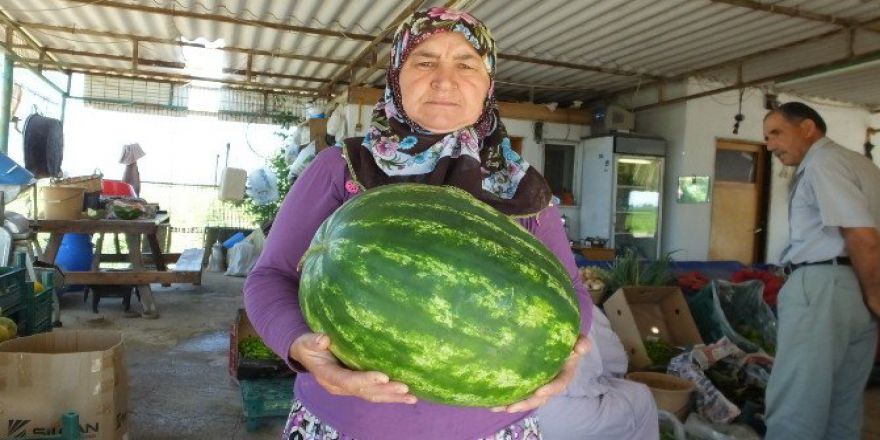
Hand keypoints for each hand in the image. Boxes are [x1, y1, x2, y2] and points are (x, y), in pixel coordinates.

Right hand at [289, 332, 416, 403]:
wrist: (307, 353)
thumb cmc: (308, 345)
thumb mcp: (307, 341)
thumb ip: (313, 341)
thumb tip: (323, 339)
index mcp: (328, 376)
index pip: (348, 381)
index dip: (365, 380)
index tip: (383, 377)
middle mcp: (340, 386)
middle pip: (365, 392)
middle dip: (385, 391)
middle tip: (404, 388)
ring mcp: (350, 388)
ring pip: (373, 396)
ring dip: (392, 397)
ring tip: (411, 397)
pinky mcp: (358, 386)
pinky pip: (376, 393)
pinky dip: (391, 395)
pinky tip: (408, 396)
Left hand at [491, 334, 590, 412]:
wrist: (558, 341)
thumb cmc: (567, 339)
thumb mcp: (577, 339)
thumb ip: (581, 342)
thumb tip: (581, 348)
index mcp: (565, 374)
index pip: (560, 384)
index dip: (551, 389)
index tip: (539, 392)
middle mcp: (552, 383)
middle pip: (541, 398)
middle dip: (526, 403)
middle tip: (512, 407)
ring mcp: (540, 385)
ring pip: (528, 399)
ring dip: (514, 404)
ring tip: (498, 407)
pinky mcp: (529, 384)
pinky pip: (519, 393)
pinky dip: (507, 399)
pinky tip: (492, 403)